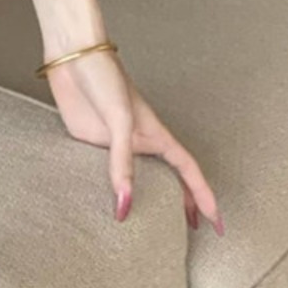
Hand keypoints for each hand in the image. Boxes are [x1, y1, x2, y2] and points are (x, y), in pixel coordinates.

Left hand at [43, 48, 224, 234]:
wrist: (71, 56)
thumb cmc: (105, 77)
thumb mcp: (120, 121)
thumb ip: (123, 163)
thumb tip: (125, 207)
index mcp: (153, 134)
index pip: (187, 171)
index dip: (203, 196)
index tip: (217, 221)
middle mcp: (136, 142)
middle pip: (165, 178)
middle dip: (181, 202)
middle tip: (191, 232)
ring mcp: (112, 144)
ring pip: (133, 178)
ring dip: (143, 198)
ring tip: (150, 227)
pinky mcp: (88, 143)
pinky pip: (101, 173)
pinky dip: (106, 190)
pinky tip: (102, 204)